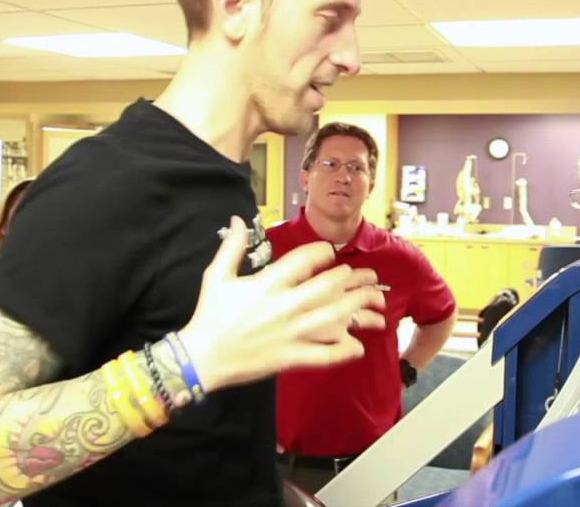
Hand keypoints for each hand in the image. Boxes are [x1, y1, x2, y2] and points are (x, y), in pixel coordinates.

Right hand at [178, 216, 386, 391]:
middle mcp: (285, 306)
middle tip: (367, 275)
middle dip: (354, 278)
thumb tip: (236, 220)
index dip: (323, 252)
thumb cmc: (210, 316)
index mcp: (268, 284)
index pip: (305, 259)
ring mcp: (292, 334)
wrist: (202, 358)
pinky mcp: (293, 358)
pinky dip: (346, 350)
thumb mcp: (216, 276)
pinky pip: (327, 355)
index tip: (330, 252)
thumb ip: (231, 247)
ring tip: (377, 303)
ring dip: (361, 309)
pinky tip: (359, 344)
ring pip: (336, 318)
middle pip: (330, 287)